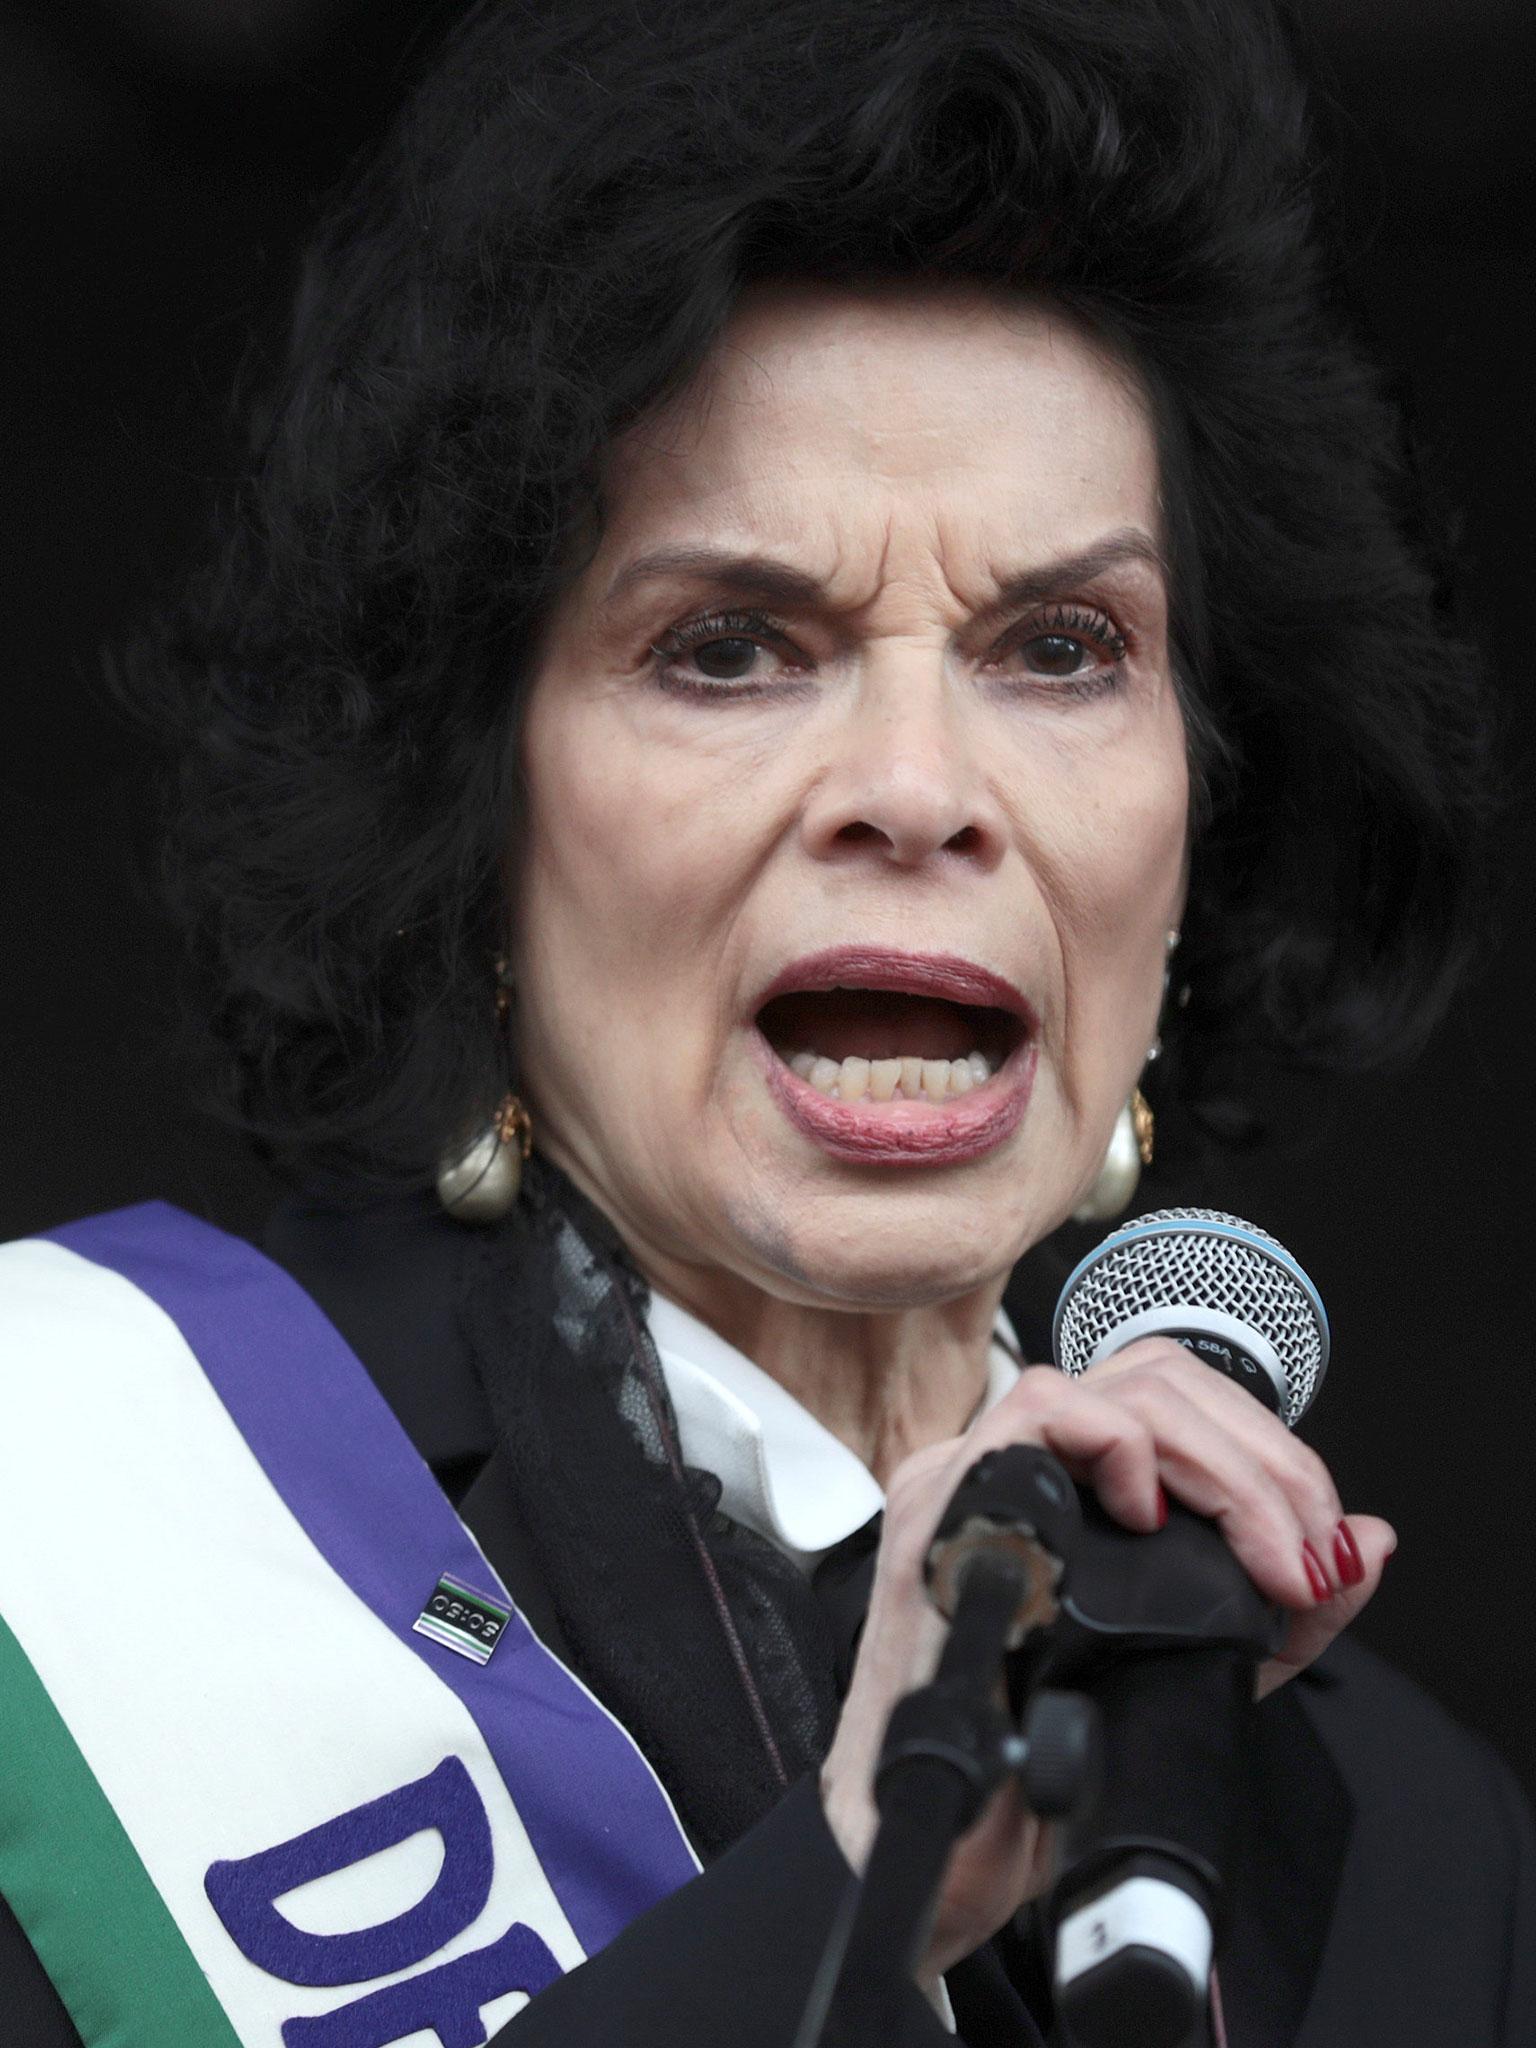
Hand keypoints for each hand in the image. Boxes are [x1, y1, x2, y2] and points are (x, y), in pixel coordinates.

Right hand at [818, 1339, 1394, 1981]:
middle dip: (1261, 1457)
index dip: (1263, 1448)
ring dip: (1211, 1458)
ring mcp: (966, 1485)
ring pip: (1097, 1387)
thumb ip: (1285, 1612)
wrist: (940, 1856)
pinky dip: (1114, 1448)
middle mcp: (1007, 1472)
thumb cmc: (1038, 1769)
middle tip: (1302, 1552)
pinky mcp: (941, 1517)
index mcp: (1056, 1490)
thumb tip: (1366, 1542)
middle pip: (1149, 1380)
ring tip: (1257, 1548)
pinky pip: (1030, 1423)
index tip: (1314, 1544)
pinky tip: (1151, 1520)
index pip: (1167, 1398)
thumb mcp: (1192, 1673)